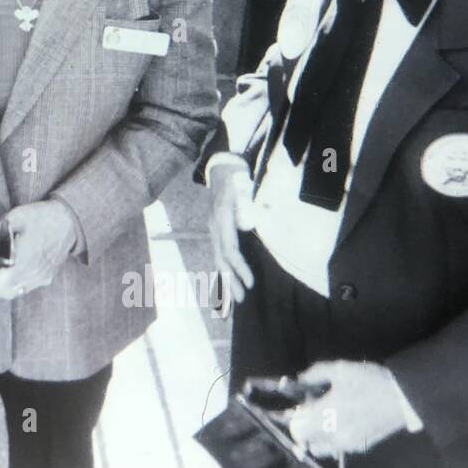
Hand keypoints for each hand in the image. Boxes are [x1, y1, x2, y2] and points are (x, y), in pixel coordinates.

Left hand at [0, 201, 76, 306]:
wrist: (71, 221)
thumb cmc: (43, 217)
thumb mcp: (16, 216)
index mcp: (24, 261)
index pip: (1, 284)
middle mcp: (33, 274)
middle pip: (4, 290)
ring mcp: (40, 278)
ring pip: (14, 291)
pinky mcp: (46, 277)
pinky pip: (24, 287)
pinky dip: (10, 285)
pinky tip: (2, 273)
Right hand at [207, 155, 255, 312]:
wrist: (222, 167)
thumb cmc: (237, 177)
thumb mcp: (245, 187)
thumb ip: (249, 204)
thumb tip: (254, 222)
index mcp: (222, 218)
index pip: (229, 249)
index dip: (239, 267)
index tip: (250, 282)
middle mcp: (214, 226)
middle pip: (220, 258)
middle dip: (230, 280)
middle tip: (240, 301)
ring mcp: (213, 228)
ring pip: (218, 258)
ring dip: (226, 278)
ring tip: (233, 300)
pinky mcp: (216, 230)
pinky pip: (219, 253)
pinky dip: (224, 269)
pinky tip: (228, 282)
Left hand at [287, 361, 411, 459]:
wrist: (405, 398)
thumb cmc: (370, 381)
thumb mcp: (340, 369)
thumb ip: (314, 374)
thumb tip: (300, 379)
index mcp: (327, 416)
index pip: (296, 428)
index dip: (293, 416)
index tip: (299, 404)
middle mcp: (334, 435)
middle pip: (306, 440)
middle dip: (304, 425)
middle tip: (311, 408)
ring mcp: (348, 444)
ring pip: (320, 447)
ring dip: (316, 434)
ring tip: (326, 416)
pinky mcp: (360, 447)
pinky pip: (337, 447)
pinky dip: (332, 438)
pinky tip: (341, 421)